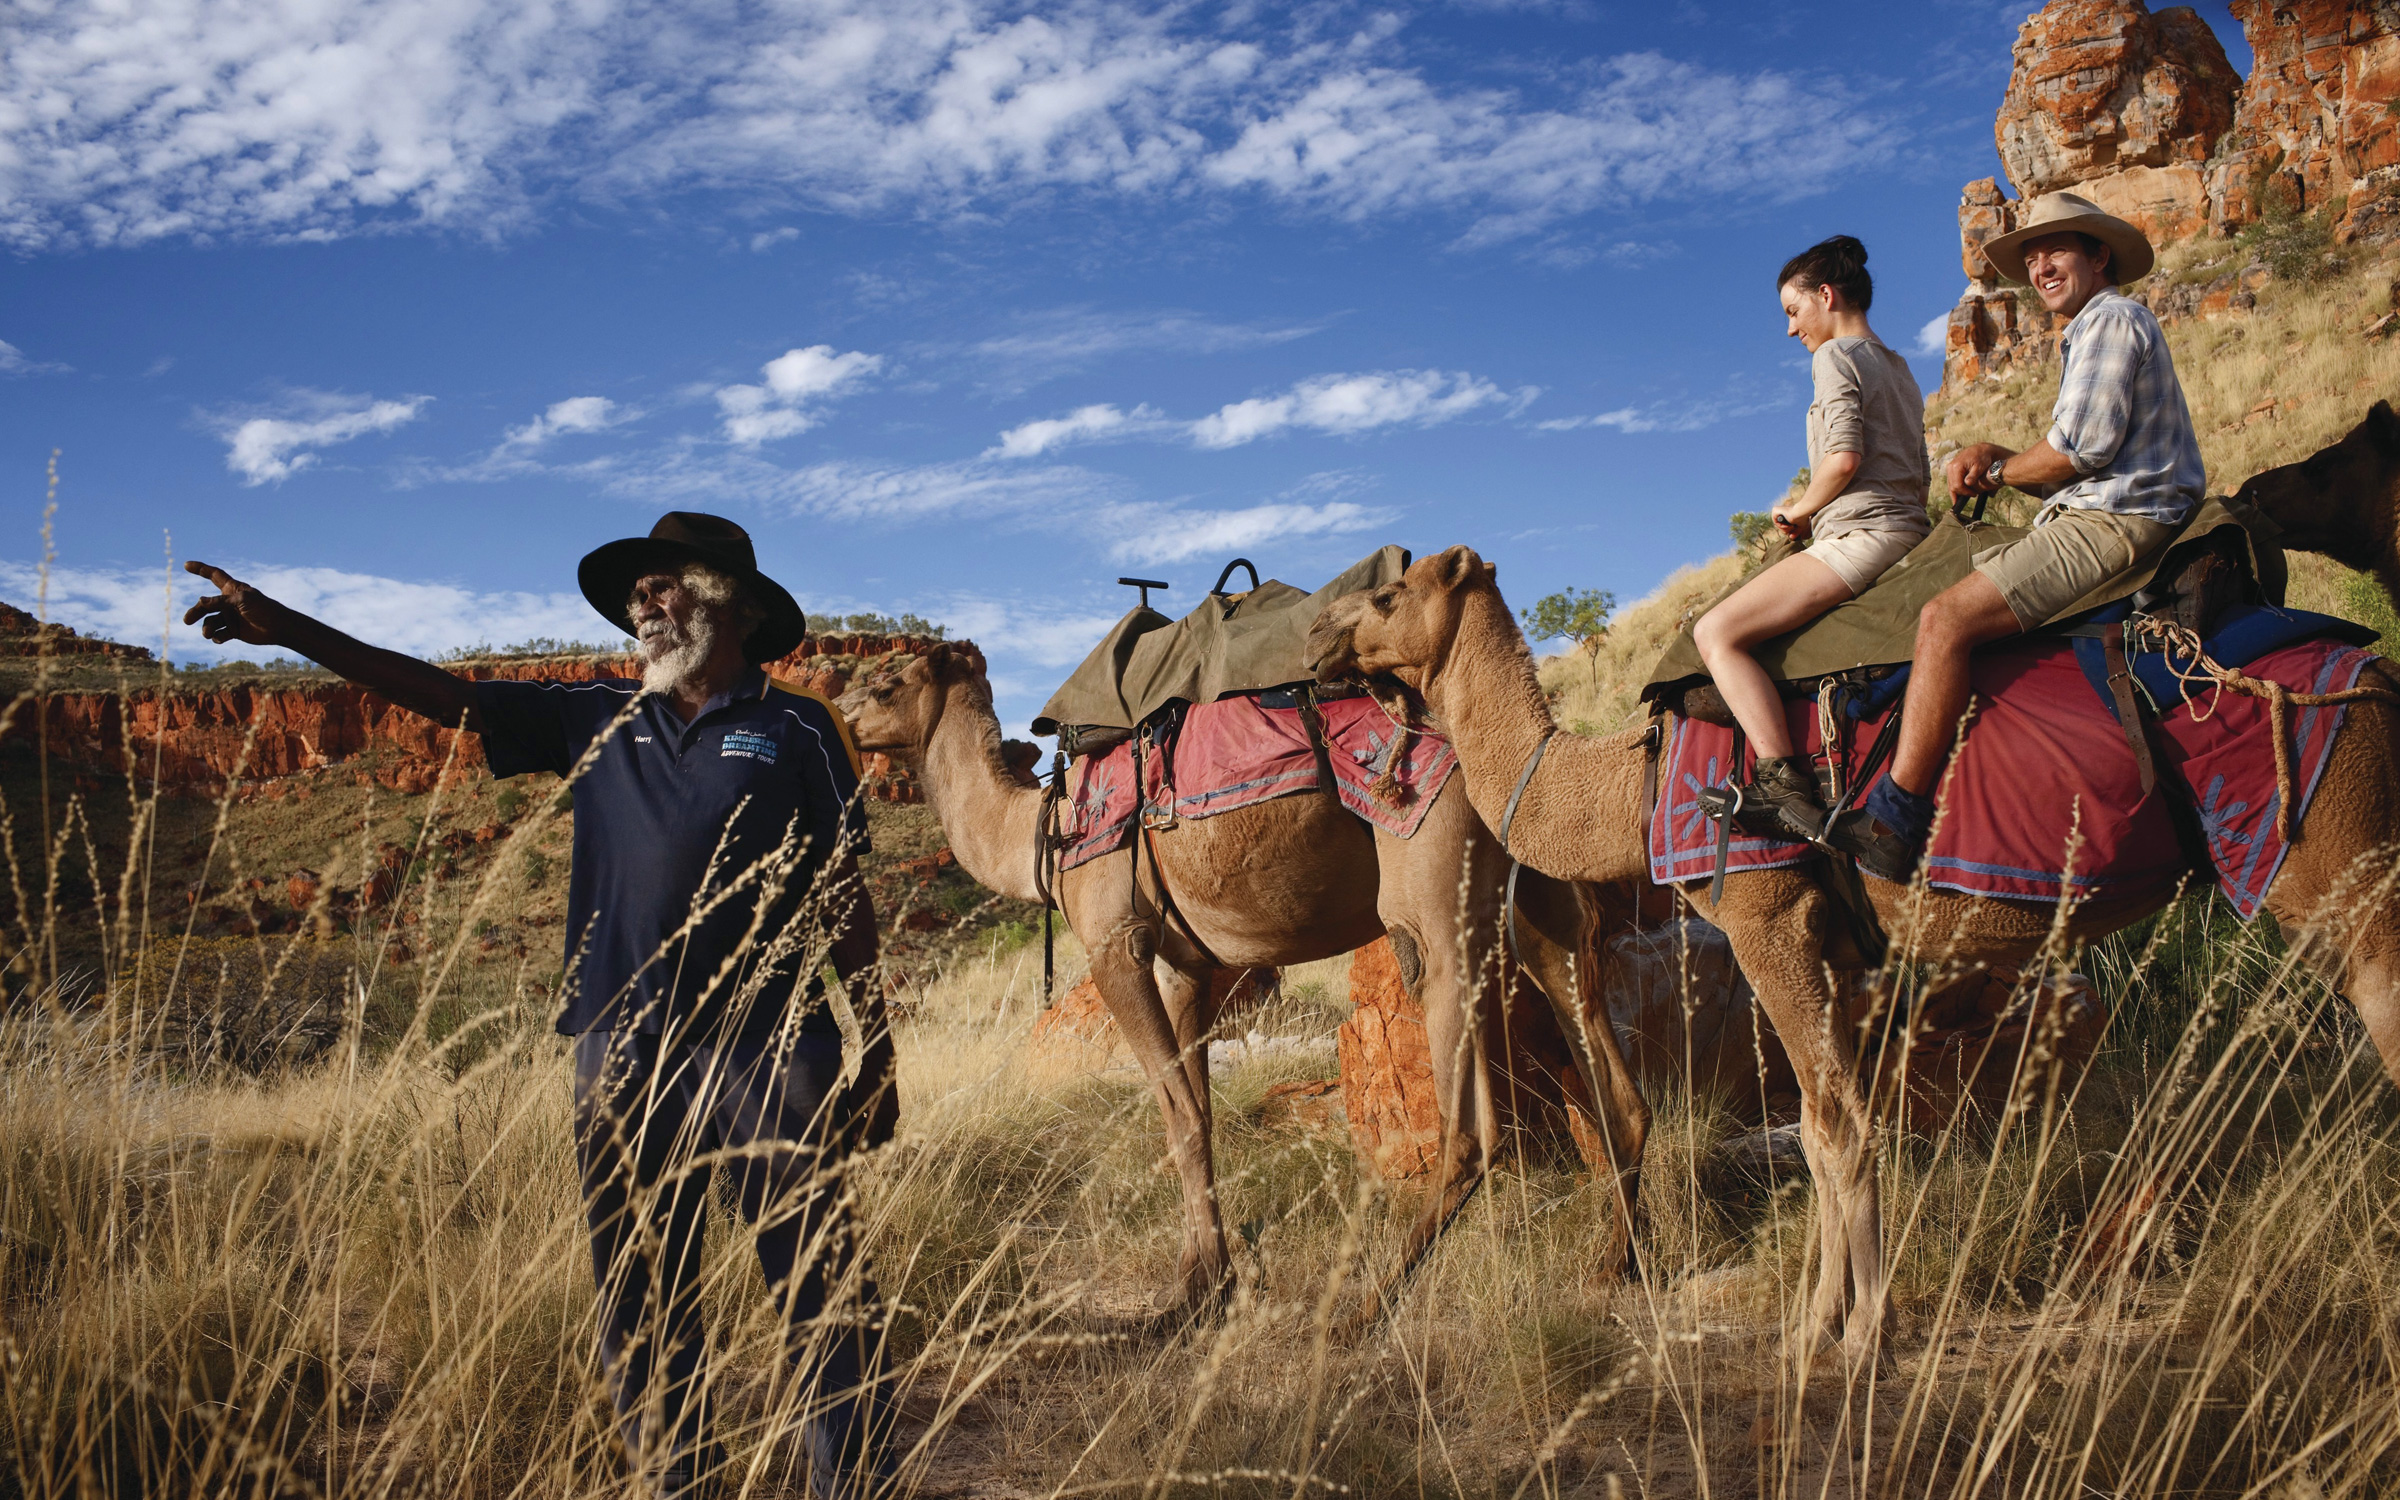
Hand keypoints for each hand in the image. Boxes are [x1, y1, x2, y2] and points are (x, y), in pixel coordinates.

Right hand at [181, 561, 288, 646]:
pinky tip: (220, 638)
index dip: (200, 569)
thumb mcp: (241, 601)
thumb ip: (220, 601)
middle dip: (195, 612)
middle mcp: (228, 602)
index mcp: (232, 589)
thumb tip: (200, 601)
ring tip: (207, 634)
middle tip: (187, 621)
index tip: (186, 564)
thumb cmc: (264, 609)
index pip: (213, 575)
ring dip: (207, 628)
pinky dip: (217, 637)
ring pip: (210, 622)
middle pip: (205, 605)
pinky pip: (219, 634)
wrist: (279, 628)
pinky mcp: (234, 631)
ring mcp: (230, 617)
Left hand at [833, 1035, 898, 1152]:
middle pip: (883, 1143)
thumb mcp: (855, 1100)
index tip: (852, 1151)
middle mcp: (890, 1116)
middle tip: (859, 1149)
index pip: (871, 1141)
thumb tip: (855, 1140)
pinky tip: (869, 1127)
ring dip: (877, 1141)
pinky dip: (880, 1131)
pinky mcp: (895, 1111)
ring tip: (863, 1140)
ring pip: (888, 1136)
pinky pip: (889, 1127)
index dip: (862, 1148)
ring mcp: (895, 1114)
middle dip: (871, 1149)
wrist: (881, 1065)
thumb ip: (856, 1121)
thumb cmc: (864, 1082)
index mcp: (879, 1114)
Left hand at [1770, 501, 1813, 541]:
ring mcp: (1778, 510)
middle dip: (1787, 530)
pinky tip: (1787, 525)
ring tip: (1792, 526)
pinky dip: (1781, 526)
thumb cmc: (1803, 518)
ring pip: (1778, 525)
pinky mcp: (1775, 510)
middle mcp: (1782, 511)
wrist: (1801, 513)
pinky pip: (1775, 522)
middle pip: (1780, 526)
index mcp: (1787, 513)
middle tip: (1793, 527)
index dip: (1788, 529)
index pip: (1784, 525)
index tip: (1794, 528)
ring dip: (1785, 529)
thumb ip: (1795, 532)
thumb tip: (1791, 537)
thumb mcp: (1800, 527)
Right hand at [1945, 443, 2011, 498]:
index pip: (1957, 485)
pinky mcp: (1951, 470)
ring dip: (1958, 492)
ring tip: (1968, 495)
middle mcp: (1950, 467)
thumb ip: (1973, 475)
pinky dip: (1956, 487)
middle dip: (1962, 493)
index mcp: (1956, 466)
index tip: (1975, 494)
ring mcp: (1949, 469)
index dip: (1965, 492)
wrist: (1980, 450)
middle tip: (1973, 495)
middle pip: (1952, 486)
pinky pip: (1952, 482)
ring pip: (1950, 485)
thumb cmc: (1982, 457)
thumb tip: (1967, 483)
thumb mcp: (1980, 466)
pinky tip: (1961, 493)